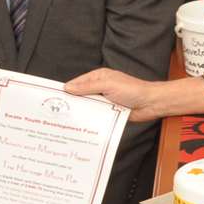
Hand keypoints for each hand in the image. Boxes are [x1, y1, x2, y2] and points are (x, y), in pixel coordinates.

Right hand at [65, 69, 203, 122]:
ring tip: (65, 121)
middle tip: (55, 113)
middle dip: (70, 103)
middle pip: (80, 96)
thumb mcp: (108, 84)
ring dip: (80, 113)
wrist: (150, 104)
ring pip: (87, 107)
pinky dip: (89, 120)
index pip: (77, 83)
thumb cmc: (133, 90)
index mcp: (98, 77)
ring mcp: (104, 100)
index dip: (66, 90)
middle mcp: (99, 88)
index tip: (53, 98)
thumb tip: (69, 88)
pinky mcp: (109, 112)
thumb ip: (88, 86)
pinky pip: (95, 116)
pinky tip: (81, 126)